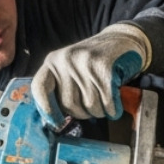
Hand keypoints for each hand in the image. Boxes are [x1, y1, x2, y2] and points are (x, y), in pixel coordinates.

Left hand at [30, 22, 151, 121]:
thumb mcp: (71, 69)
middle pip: (69, 104)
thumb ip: (60, 88)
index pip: (40, 88)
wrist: (123, 39)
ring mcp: (85, 62)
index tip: (57, 124)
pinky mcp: (104, 67)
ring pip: (90, 106)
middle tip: (93, 105)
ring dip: (101, 111)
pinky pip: (107, 102)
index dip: (46, 109)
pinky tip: (115, 103)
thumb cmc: (95, 62)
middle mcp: (65, 60)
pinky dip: (113, 109)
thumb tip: (53, 121)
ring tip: (105, 100)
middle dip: (84, 113)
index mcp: (53, 62)